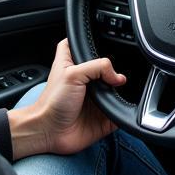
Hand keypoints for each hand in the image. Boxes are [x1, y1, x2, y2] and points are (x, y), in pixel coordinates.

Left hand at [8, 39, 125, 158]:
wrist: (50, 132)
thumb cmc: (52, 103)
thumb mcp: (72, 74)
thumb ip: (99, 67)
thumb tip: (118, 76)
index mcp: (75, 64)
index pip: (85, 44)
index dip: (94, 42)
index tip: (106, 43)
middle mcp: (86, 80)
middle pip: (107, 66)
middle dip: (116, 68)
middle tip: (114, 73)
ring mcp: (96, 97)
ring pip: (118, 88)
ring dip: (122, 89)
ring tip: (116, 90)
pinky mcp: (104, 114)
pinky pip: (121, 110)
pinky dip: (124, 109)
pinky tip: (120, 105)